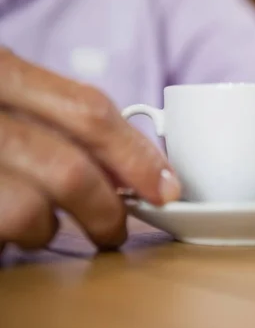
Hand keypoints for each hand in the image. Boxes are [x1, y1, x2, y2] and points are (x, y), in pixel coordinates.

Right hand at [0, 49, 180, 250]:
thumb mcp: (4, 89)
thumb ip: (55, 109)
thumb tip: (127, 146)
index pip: (88, 113)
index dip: (136, 155)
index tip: (167, 186)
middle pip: (67, 170)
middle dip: (106, 208)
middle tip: (117, 228)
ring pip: (27, 212)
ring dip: (48, 229)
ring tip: (45, 226)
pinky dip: (13, 238)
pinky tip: (9, 227)